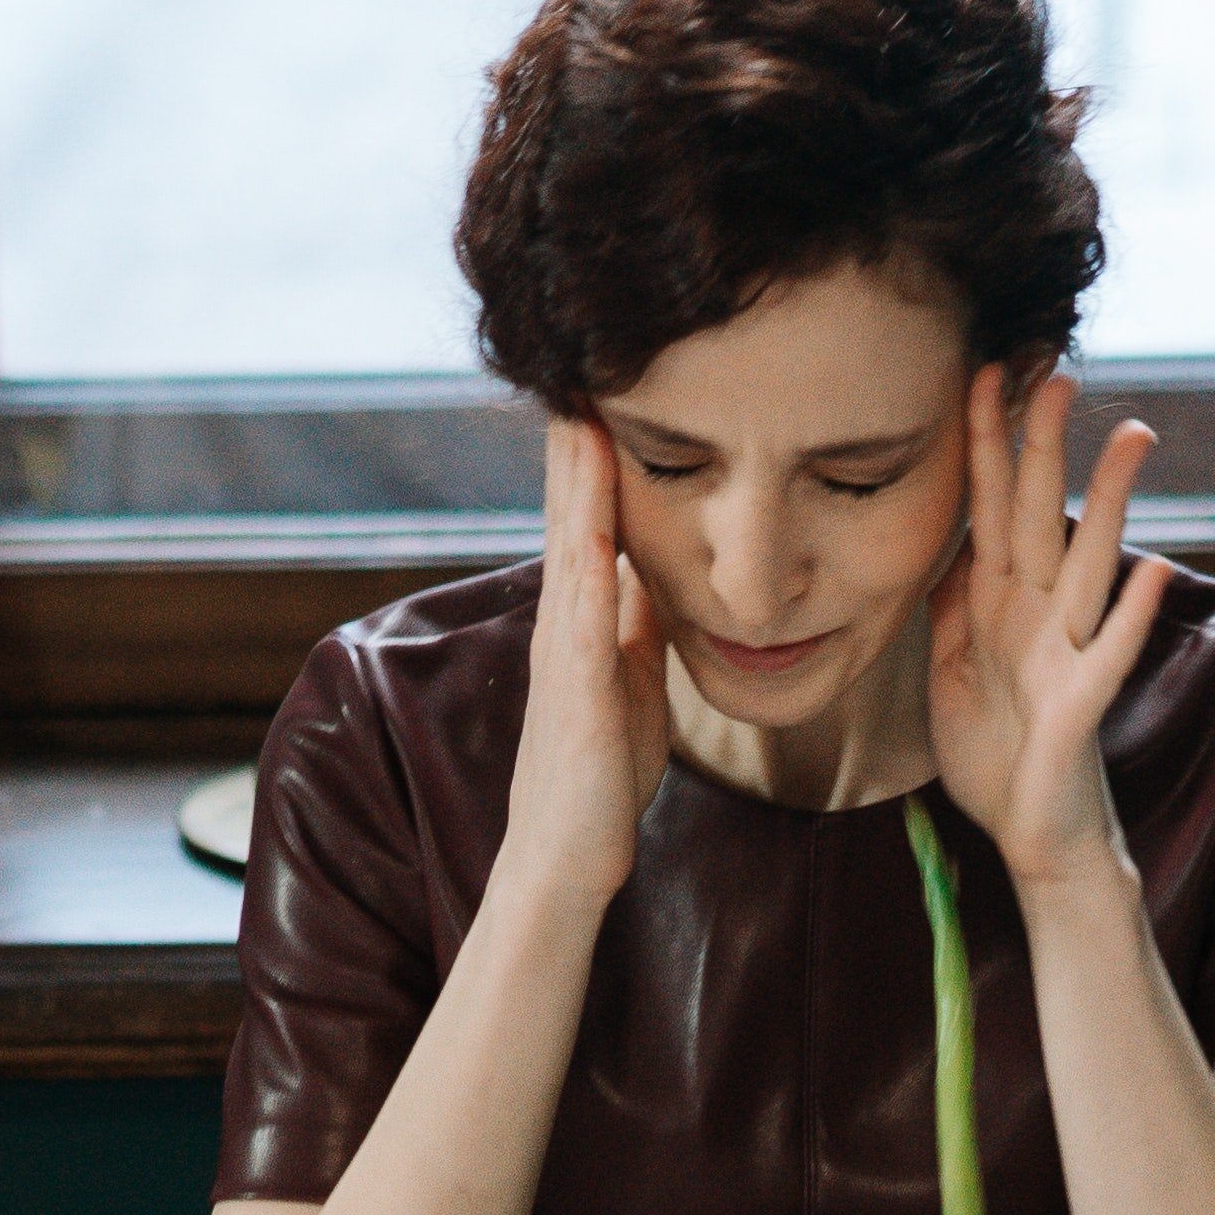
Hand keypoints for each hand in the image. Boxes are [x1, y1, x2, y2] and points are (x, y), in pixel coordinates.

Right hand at [507, 417, 670, 902]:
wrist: (566, 861)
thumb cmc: (598, 779)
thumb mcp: (629, 680)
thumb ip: (634, 624)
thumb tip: (650, 570)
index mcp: (583, 617)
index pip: (590, 515)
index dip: (598, 450)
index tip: (611, 380)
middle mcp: (564, 620)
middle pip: (568, 508)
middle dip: (577, 435)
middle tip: (583, 354)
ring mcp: (565, 650)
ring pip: (568, 540)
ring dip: (574, 474)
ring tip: (581, 401)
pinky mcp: (578, 688)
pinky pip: (582, 606)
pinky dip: (587, 549)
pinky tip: (596, 513)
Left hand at [925, 365, 1171, 891]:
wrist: (1030, 838)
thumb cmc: (997, 757)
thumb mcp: (949, 672)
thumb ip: (947, 607)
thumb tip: (945, 546)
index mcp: (998, 605)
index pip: (989, 508)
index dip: (983, 444)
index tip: (981, 373)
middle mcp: (1039, 616)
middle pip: (1039, 514)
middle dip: (1042, 445)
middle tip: (1053, 370)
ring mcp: (1068, 655)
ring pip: (1090, 563)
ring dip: (1109, 501)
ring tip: (1133, 436)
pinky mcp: (1084, 704)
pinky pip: (1112, 654)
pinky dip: (1134, 615)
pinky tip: (1156, 569)